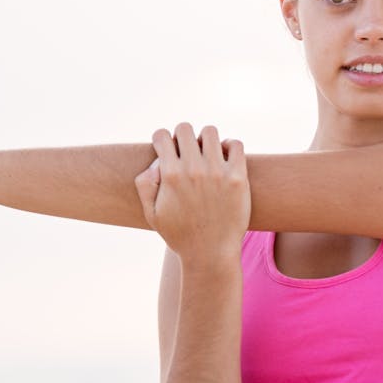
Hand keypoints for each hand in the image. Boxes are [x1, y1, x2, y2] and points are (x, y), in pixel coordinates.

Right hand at [134, 122, 249, 264]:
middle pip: (185, 128)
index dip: (162, 140)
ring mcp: (217, 172)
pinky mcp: (238, 177)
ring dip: (206, 139)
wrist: (210, 253)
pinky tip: (225, 157)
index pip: (162, 135)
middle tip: (187, 152)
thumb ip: (145, 185)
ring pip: (210, 131)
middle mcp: (193, 169)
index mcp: (170, 175)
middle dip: (182, 136)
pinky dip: (230, 146)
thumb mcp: (152, 213)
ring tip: (207, 154)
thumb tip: (155, 163)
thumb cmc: (180, 234)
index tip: (167, 150)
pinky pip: (236, 144)